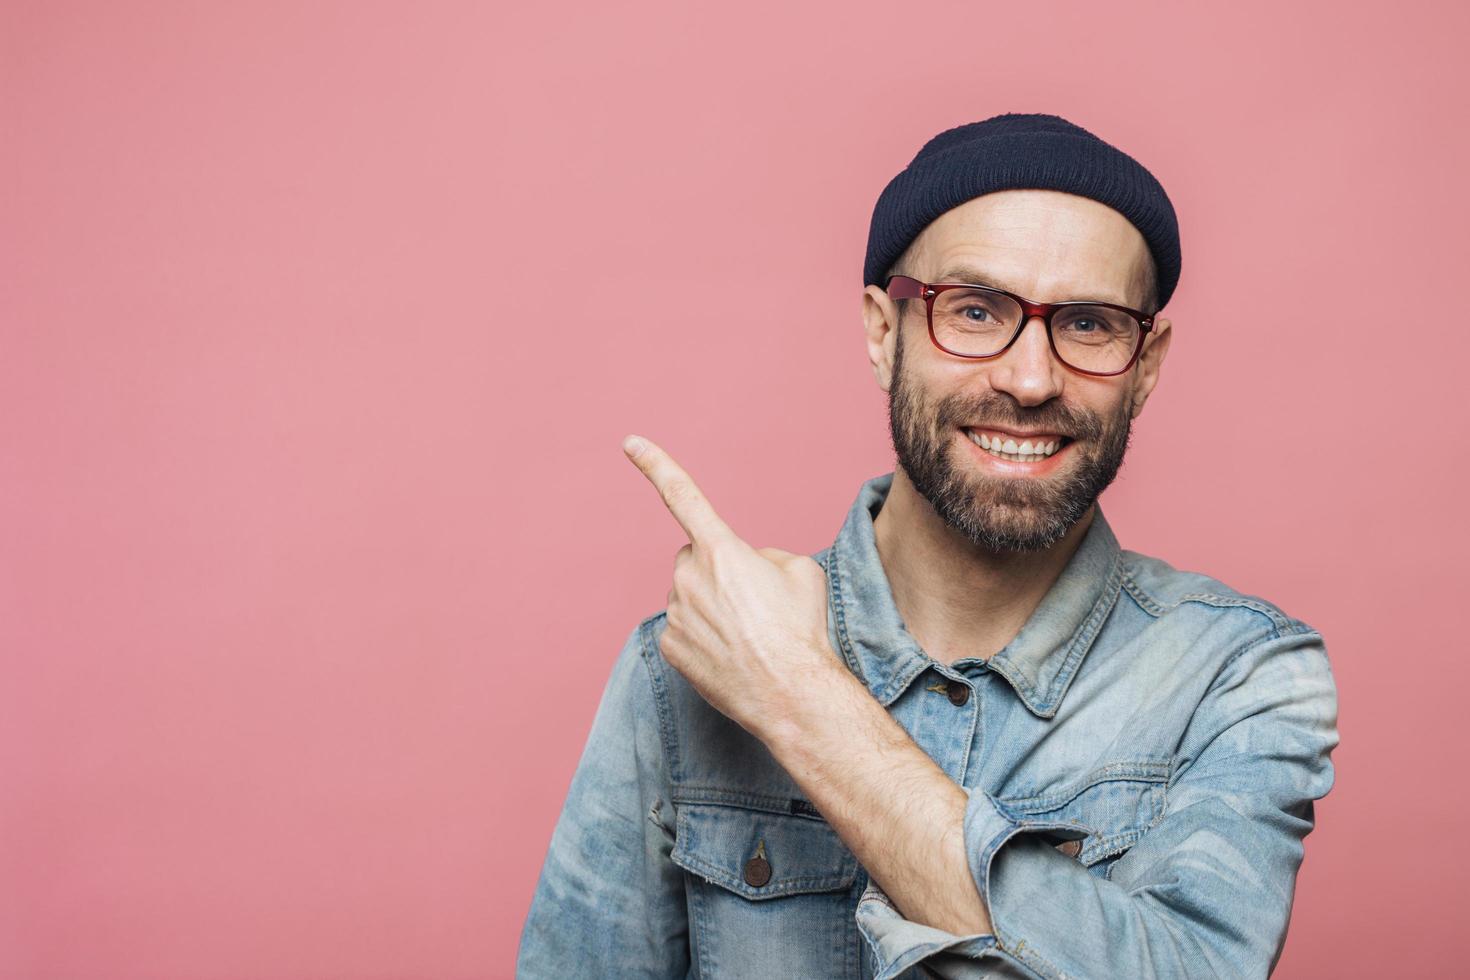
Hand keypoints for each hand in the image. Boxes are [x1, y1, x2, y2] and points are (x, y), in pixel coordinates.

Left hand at [621, 434, 845, 743]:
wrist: (793, 695)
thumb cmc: (803, 630)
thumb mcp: (802, 571)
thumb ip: (764, 556)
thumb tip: (747, 567)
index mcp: (721, 549)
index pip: (681, 495)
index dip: (654, 464)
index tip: (630, 443)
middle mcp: (689, 578)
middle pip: (694, 558)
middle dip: (716, 569)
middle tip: (753, 600)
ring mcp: (677, 614)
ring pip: (690, 596)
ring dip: (713, 606)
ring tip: (751, 634)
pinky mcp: (671, 648)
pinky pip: (684, 628)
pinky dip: (703, 636)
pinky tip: (731, 653)